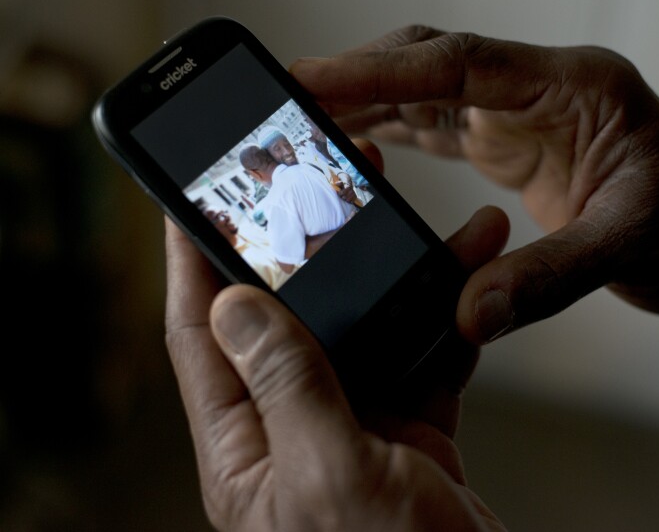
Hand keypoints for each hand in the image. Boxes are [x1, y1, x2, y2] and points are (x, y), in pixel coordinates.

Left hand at [164, 138, 509, 530]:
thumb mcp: (329, 475)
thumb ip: (287, 387)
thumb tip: (238, 306)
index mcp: (248, 452)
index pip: (203, 339)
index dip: (194, 265)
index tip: (196, 200)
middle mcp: (293, 435)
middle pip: (290, 320)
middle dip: (306, 250)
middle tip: (323, 185)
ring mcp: (353, 432)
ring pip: (363, 332)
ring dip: (392, 279)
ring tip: (417, 224)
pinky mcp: (407, 434)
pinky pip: (420, 360)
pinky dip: (443, 322)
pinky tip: (462, 284)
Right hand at [291, 27, 658, 342]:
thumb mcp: (634, 245)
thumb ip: (550, 276)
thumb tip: (466, 314)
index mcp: (573, 88)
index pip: (459, 62)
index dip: (382, 70)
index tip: (312, 78)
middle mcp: (539, 91)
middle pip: (430, 64)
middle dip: (359, 77)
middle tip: (285, 99)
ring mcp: (523, 118)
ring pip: (426, 94)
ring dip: (366, 105)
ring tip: (300, 123)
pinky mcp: (513, 148)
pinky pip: (440, 129)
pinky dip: (392, 135)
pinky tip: (353, 147)